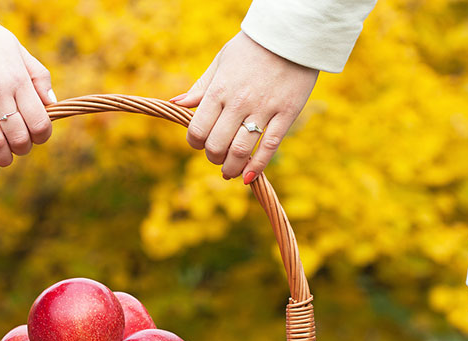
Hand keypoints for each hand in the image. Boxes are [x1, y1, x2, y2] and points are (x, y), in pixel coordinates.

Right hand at [0, 8, 55, 173]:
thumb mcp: (19, 50)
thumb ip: (38, 77)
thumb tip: (53, 104)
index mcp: (17, 79)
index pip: (39, 121)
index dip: (43, 136)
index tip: (39, 136)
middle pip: (18, 137)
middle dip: (24, 149)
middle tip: (21, 147)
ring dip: (4, 158)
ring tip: (6, 159)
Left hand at [171, 32, 317, 183]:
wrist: (291, 34)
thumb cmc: (252, 47)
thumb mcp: (221, 61)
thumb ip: (201, 87)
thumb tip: (176, 104)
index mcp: (220, 90)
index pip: (198, 129)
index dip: (195, 143)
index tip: (199, 143)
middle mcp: (239, 102)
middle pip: (217, 144)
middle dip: (213, 157)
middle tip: (216, 157)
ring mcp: (264, 109)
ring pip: (241, 150)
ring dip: (231, 167)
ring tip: (229, 171)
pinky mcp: (286, 113)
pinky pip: (270, 147)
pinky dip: (257, 167)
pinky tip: (248, 178)